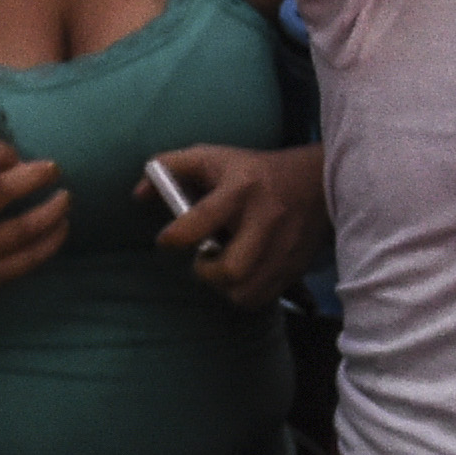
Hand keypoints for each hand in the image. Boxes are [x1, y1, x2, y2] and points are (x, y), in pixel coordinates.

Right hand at [0, 140, 67, 312]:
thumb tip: (7, 156)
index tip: (11, 153)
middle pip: (0, 190)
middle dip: (34, 175)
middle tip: (52, 168)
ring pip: (25, 227)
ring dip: (53, 208)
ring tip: (65, 197)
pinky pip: (28, 259)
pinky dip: (51, 241)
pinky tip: (61, 227)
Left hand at [138, 143, 328, 310]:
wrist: (316, 182)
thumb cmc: (252, 170)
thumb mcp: (210, 157)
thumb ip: (169, 168)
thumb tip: (139, 194)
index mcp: (241, 189)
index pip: (203, 219)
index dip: (177, 236)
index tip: (166, 240)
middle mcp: (265, 220)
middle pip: (231, 269)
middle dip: (207, 272)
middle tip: (203, 258)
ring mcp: (284, 247)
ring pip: (247, 292)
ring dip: (225, 288)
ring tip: (222, 267)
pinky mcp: (296, 266)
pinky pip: (264, 297)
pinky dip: (245, 293)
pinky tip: (241, 275)